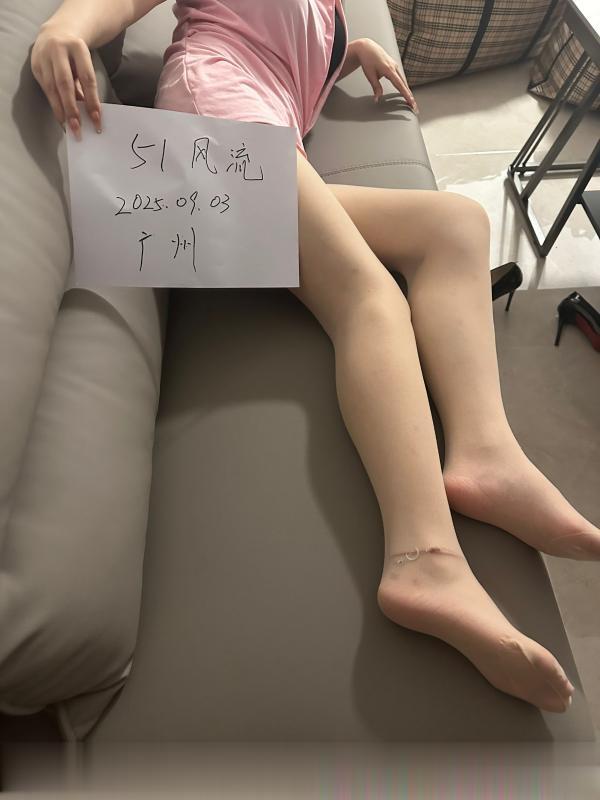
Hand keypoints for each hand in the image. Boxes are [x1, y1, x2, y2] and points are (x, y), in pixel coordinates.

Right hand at [31, 23, 101, 138]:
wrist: (56, 32)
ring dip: (60, 110)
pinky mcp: (35, 65)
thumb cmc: (75, 53)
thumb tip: (89, 112)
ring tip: (68, 126)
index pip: (87, 78)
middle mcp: (58, 50)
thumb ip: (86, 84)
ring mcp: (43, 56)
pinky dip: (53, 103)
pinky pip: (45, 88)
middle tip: (78, 128)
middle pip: (65, 83)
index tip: (96, 119)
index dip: (92, 100)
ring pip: (52, 87)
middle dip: (72, 108)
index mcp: (77, 47)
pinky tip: (60, 116)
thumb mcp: (85, 63)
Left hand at [354, 38, 418, 113]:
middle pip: (404, 84)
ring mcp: (395, 66)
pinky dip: (402, 85)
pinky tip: (404, 91)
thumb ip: (376, 87)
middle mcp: (394, 67)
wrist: (367, 48)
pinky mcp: (393, 66)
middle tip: (414, 106)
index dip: (406, 95)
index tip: (411, 102)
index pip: (400, 86)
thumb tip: (377, 99)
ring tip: (410, 101)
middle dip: (409, 96)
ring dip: (406, 91)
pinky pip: (400, 77)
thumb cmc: (368, 60)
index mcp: (389, 70)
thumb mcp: (370, 75)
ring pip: (402, 81)